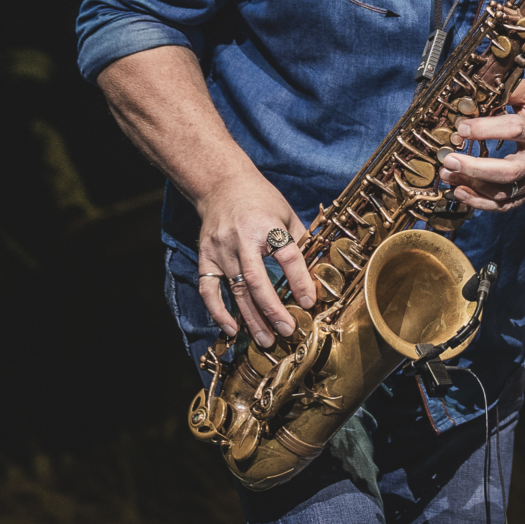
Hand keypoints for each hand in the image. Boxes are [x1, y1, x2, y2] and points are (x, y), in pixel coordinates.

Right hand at [194, 176, 314, 346]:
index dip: (300, 280)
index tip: (309, 302)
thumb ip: (301, 241)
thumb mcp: (287, 213)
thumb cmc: (260, 199)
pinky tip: (231, 328)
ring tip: (265, 339)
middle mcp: (242, 240)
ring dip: (251, 318)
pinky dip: (218, 310)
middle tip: (287, 331)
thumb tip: (319, 270)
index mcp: (268, 226)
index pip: (288, 256)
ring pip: (236, 290)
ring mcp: (221, 250)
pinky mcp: (205, 256)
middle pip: (258, 281)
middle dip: (273, 310)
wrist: (221, 185)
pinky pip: (209, 288)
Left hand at [440, 79, 524, 212]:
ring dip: (472, 186)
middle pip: (509, 171)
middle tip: (449, 159)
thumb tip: (480, 88)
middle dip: (475, 168)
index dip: (486, 129)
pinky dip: (480, 203)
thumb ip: (512, 89)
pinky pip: (504, 205)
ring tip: (446, 173)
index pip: (516, 130)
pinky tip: (459, 191)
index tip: (462, 126)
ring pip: (504, 193)